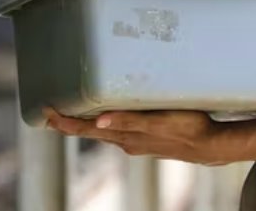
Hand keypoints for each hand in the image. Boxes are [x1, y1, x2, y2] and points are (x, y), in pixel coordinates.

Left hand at [42, 107, 229, 165]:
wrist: (210, 146)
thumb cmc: (186, 129)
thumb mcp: (157, 121)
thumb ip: (129, 120)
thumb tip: (98, 122)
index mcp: (124, 136)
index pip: (85, 130)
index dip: (63, 122)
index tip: (45, 112)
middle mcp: (126, 141)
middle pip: (88, 132)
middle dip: (68, 122)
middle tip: (48, 110)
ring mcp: (135, 141)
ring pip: (102, 132)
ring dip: (84, 123)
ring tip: (70, 111)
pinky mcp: (146, 138)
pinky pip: (117, 131)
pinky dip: (103, 123)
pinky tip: (105, 115)